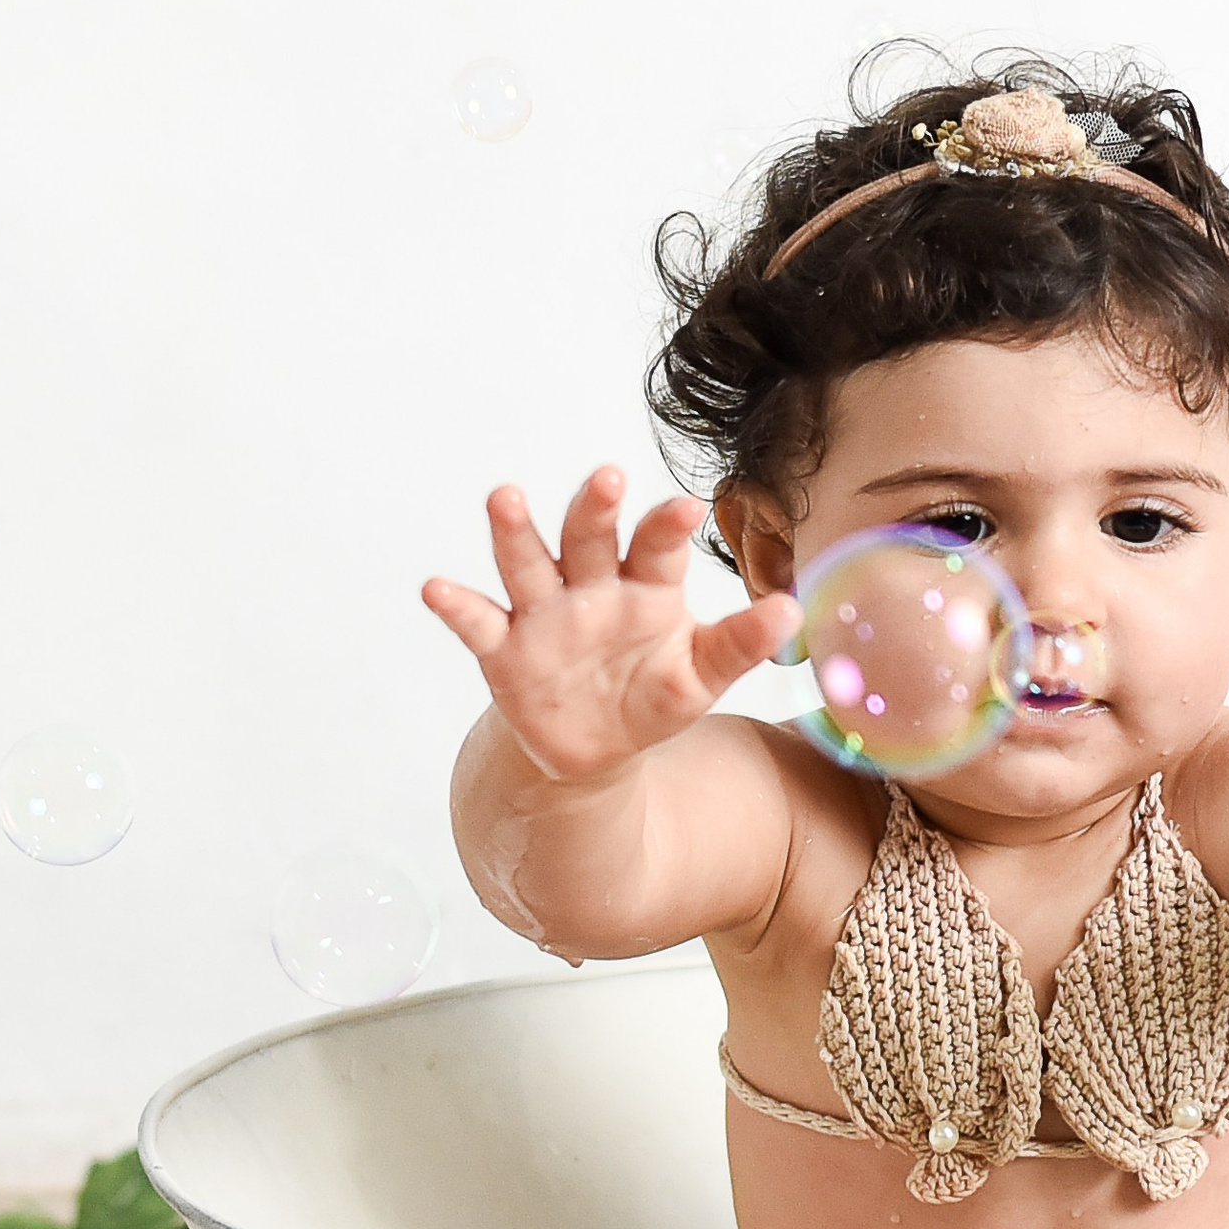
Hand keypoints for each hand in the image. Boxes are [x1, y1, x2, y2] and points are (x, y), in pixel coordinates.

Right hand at [422, 470, 798, 782]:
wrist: (596, 749)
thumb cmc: (654, 696)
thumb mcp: (701, 676)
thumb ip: (740, 644)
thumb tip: (791, 612)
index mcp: (646, 588)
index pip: (657, 550)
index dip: (666, 528)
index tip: (683, 507)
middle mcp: (591, 588)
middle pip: (589, 540)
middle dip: (593, 509)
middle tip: (604, 479)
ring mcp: (544, 615)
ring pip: (529, 564)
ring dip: (516, 533)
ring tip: (505, 498)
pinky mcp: (504, 650)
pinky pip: (478, 622)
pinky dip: (457, 605)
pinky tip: (437, 588)